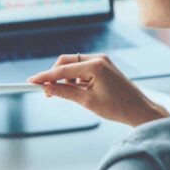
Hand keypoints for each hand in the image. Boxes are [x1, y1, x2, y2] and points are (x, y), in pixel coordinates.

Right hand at [27, 54, 169, 126]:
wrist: (139, 110)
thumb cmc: (117, 107)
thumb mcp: (86, 101)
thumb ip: (64, 93)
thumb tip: (46, 89)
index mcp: (94, 66)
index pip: (62, 70)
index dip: (44, 77)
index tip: (31, 82)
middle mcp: (98, 59)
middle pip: (65, 62)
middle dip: (54, 75)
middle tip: (47, 91)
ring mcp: (101, 61)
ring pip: (73, 65)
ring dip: (65, 78)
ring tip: (66, 95)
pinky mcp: (103, 65)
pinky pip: (82, 68)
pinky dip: (74, 78)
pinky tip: (77, 91)